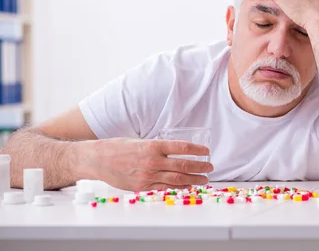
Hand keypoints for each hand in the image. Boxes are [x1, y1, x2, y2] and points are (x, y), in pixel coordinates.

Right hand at [86, 138, 212, 190]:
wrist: (97, 159)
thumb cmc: (118, 148)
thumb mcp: (140, 141)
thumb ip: (158, 147)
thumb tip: (175, 150)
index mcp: (153, 145)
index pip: (181, 147)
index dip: (197, 150)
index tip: (206, 151)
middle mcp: (152, 160)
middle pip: (183, 165)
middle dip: (200, 166)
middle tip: (210, 167)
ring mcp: (147, 175)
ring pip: (176, 178)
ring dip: (193, 179)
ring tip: (204, 179)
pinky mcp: (142, 186)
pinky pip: (164, 187)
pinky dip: (178, 187)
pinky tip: (188, 186)